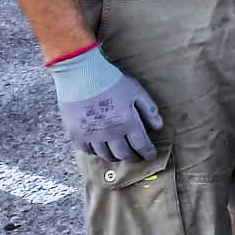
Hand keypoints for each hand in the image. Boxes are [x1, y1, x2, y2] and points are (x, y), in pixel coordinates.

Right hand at [50, 45, 162, 160]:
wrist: (82, 76)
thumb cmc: (112, 82)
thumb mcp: (136, 92)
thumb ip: (149, 110)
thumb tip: (158, 127)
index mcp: (127, 123)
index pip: (141, 145)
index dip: (147, 153)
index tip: (150, 156)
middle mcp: (110, 133)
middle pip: (123, 154)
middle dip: (132, 157)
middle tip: (136, 157)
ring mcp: (91, 136)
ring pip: (105, 155)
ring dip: (115, 157)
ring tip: (119, 154)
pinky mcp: (76, 134)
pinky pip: (87, 151)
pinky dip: (95, 152)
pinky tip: (100, 149)